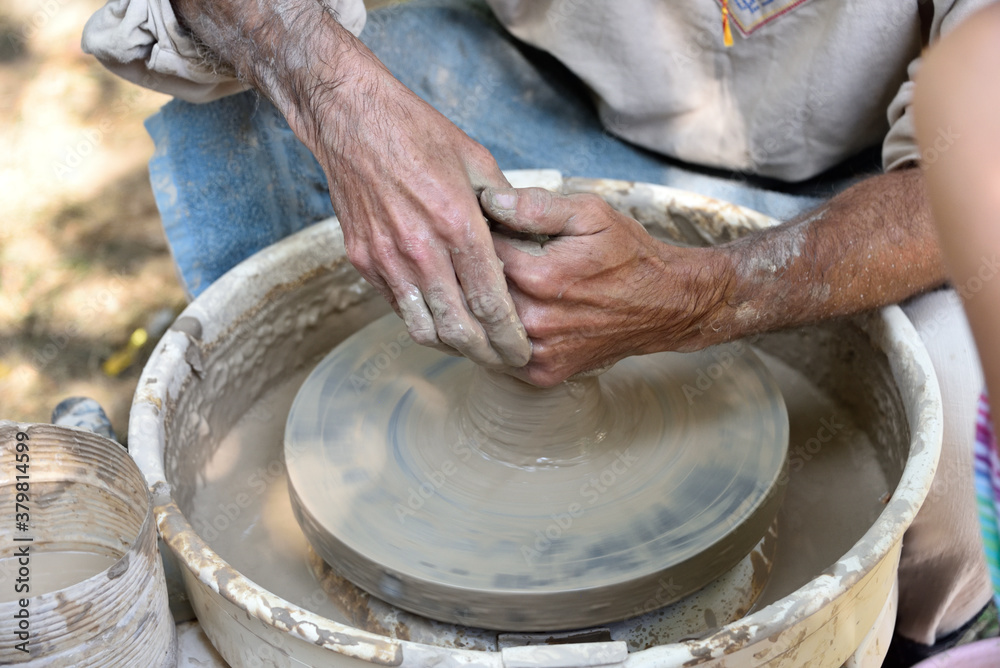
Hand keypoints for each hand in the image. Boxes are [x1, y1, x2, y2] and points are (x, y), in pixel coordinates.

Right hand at [170, 0, 530, 367]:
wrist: (351, 119)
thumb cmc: (417, 132)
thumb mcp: (476, 160)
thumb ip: (505, 207)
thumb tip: (529, 237)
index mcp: (456, 224)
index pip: (490, 302)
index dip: (510, 337)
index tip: (524, 352)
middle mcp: (419, 249)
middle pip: (458, 328)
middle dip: (486, 354)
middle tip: (505, 362)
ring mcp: (386, 259)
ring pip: (423, 328)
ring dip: (452, 346)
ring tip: (475, 348)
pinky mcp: (363, 260)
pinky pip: (397, 306)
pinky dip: (422, 320)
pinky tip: (441, 318)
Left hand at [481, 187, 731, 385]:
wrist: (666, 304)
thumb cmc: (628, 255)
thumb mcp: (590, 214)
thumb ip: (537, 206)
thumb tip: (491, 202)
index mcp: (539, 277)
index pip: (478, 251)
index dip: (478, 236)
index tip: (486, 228)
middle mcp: (534, 321)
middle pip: (474, 294)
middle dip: (475, 272)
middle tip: (489, 257)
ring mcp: (538, 353)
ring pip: (483, 327)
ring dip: (483, 306)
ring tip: (502, 284)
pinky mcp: (542, 374)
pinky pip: (500, 355)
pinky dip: (499, 334)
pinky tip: (512, 314)